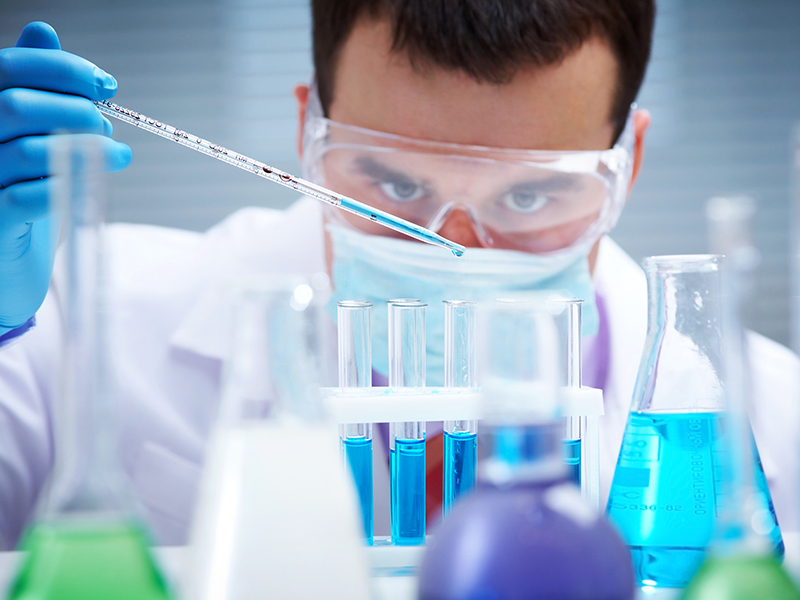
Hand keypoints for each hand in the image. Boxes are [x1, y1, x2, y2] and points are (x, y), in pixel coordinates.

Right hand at [0, 22, 131, 332]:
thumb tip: (43, 30)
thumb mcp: (27, 133)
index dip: (62, 69)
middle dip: (76, 109)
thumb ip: (32, 84)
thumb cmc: (19, 191)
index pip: (8, 68)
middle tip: (108, 123)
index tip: (107, 84)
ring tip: (118, 153)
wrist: (6, 262)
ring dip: (87, 149)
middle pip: (15, 106)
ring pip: (29, 152)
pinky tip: (93, 186)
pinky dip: (70, 188)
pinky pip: (29, 199)